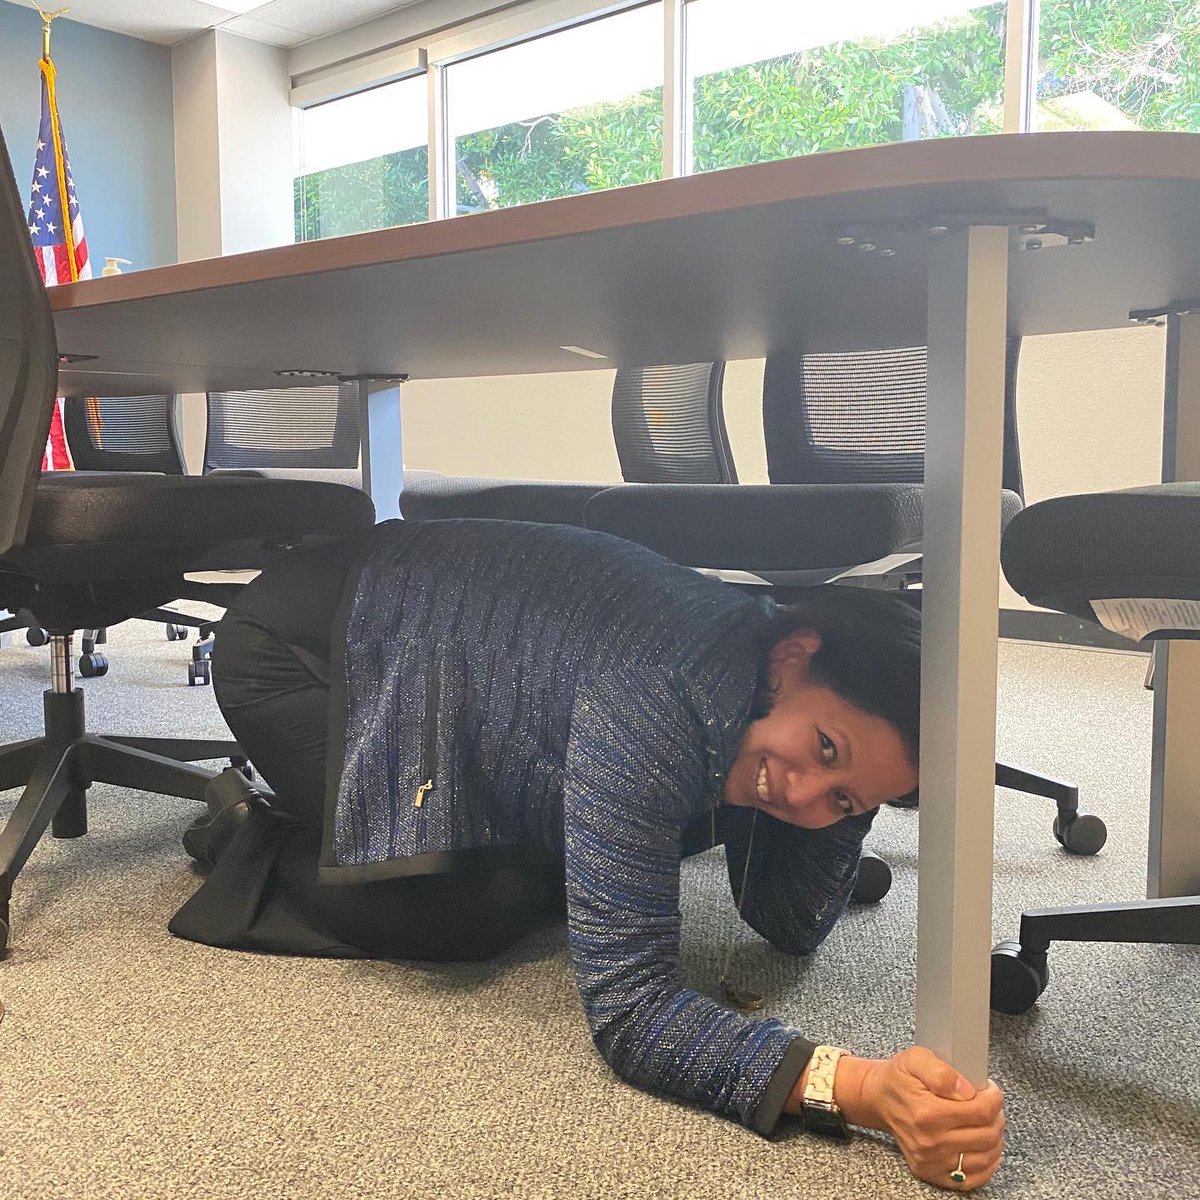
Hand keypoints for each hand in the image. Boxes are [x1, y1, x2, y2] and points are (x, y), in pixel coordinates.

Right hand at [838, 1048, 1005, 1189]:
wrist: (878, 1099)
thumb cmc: (899, 1078)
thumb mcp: (915, 1058)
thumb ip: (941, 1071)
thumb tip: (966, 1091)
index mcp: (927, 1112)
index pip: (981, 1111)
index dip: (994, 1099)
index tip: (991, 1091)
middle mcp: (930, 1141)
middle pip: (987, 1135)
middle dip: (997, 1117)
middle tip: (991, 1105)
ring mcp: (931, 1161)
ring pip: (985, 1157)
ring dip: (995, 1139)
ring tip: (988, 1123)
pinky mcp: (931, 1172)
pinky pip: (972, 1179)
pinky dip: (987, 1165)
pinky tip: (985, 1148)